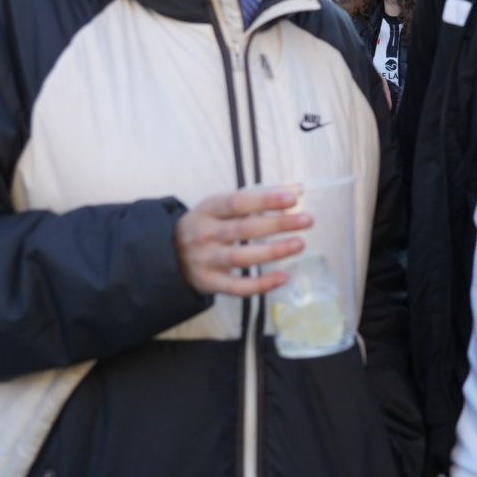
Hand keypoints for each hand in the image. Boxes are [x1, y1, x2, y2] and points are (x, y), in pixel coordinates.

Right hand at [174, 187, 309, 298]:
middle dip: (278, 224)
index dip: (266, 200)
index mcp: (208, 209)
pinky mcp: (209, 283)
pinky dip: (261, 284)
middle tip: (307, 220)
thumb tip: (298, 189)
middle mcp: (204, 234)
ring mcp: (205, 260)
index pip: (238, 202)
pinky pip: (237, 287)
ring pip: (242, 258)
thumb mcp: (222, 207)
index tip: (293, 198)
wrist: (168, 254)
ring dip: (273, 251)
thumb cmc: (207, 225)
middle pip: (244, 229)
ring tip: (300, 244)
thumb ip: (258, 198)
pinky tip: (283, 277)